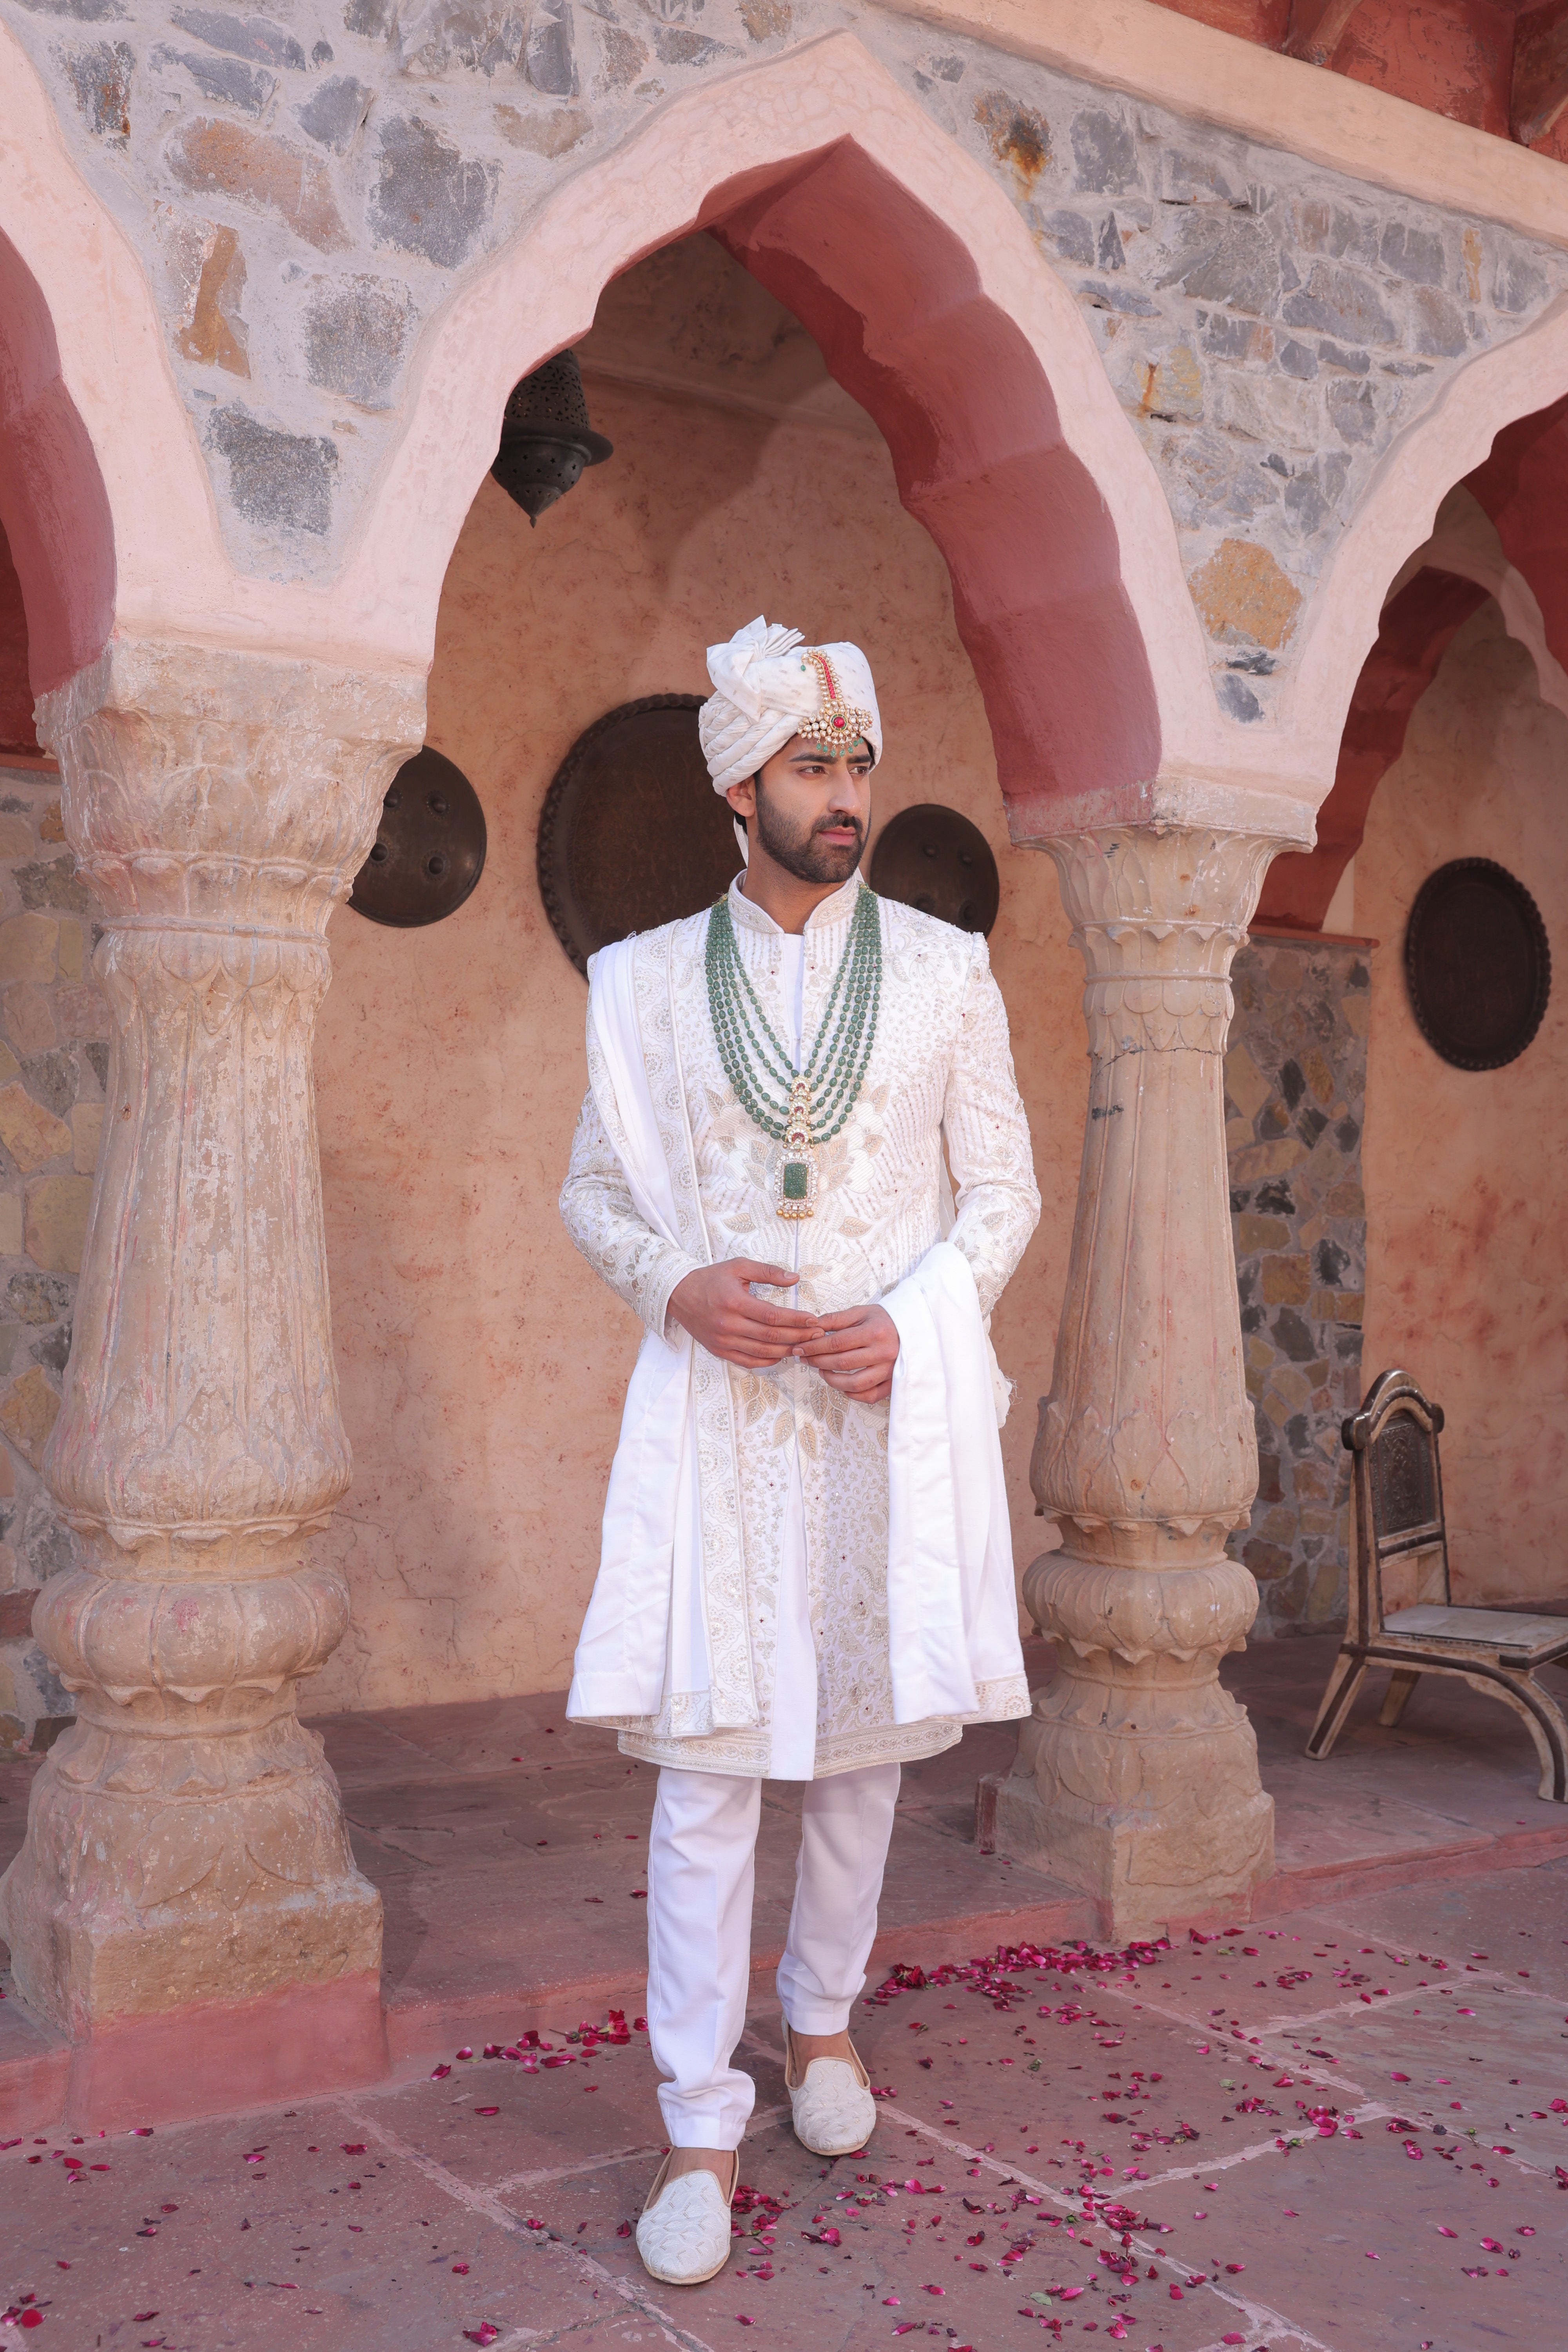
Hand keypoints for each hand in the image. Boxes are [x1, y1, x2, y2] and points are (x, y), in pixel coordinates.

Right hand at [667, 1259, 822, 1367]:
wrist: (678, 1294)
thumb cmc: (710, 1278)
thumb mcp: (738, 1266)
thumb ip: (767, 1271)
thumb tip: (794, 1278)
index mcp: (735, 1302)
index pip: (773, 1316)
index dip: (796, 1320)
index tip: (814, 1320)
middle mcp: (729, 1324)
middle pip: (771, 1337)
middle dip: (798, 1336)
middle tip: (817, 1335)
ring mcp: (723, 1340)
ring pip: (762, 1352)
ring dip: (786, 1351)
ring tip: (804, 1346)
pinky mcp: (719, 1350)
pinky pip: (747, 1362)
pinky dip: (767, 1361)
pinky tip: (781, 1355)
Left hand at [793, 1301, 900, 1403]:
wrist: (914, 1328)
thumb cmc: (885, 1320)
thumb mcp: (862, 1312)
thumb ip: (836, 1319)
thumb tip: (812, 1327)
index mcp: (874, 1332)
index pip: (837, 1343)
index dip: (814, 1347)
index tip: (800, 1348)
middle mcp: (883, 1352)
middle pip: (842, 1363)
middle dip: (818, 1361)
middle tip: (805, 1359)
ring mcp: (889, 1370)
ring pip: (855, 1383)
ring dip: (832, 1380)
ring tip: (822, 1371)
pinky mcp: (893, 1382)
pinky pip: (870, 1395)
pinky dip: (853, 1394)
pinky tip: (842, 1385)